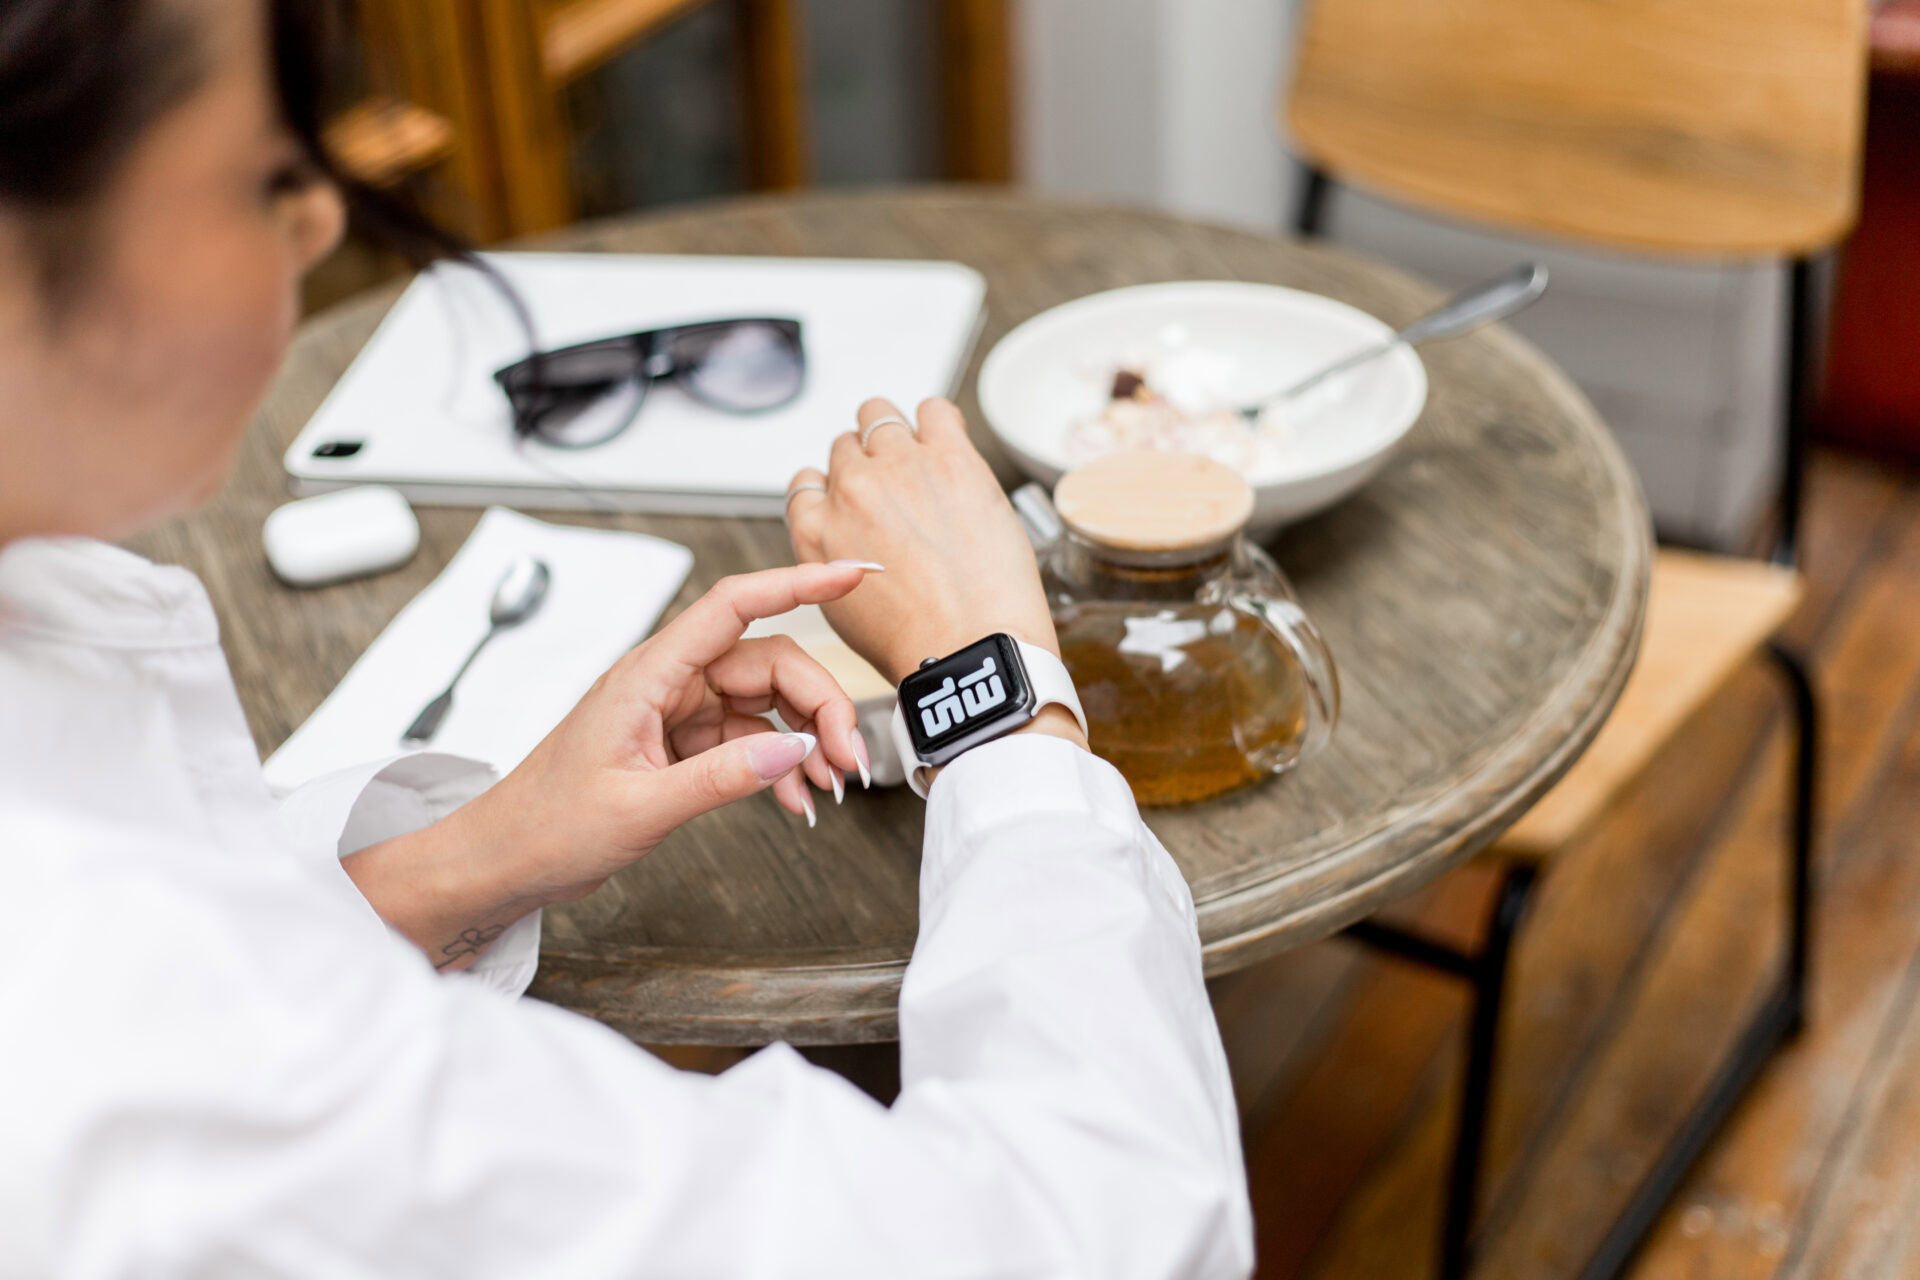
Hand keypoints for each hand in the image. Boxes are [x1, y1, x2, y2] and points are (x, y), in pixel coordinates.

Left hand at [345, 563, 875, 963]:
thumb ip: (721, 777)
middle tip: (848, 761)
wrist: (506, 861)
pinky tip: (795, 800)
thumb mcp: (640, 807)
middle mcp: (666, 682)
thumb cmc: (548, 826)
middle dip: (819, 707)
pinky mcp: (680, 743)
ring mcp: (676, 712)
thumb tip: (794, 750)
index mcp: (648, 674)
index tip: (851, 575)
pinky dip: (778, 766)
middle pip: (768, 664)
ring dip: (805, 741)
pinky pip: (748, 740)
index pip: (735, 606)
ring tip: (829, 786)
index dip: (797, 583)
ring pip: (765, 703)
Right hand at [784, 398, 1061, 684]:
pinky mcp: (949, 456)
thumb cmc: (918, 643)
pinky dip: (938, 422)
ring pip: (878, 416)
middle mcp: (850, 490)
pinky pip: (933, 409)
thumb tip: (852, 543)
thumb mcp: (843, 611)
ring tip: (923, 464)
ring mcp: (898, 467)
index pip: (808, 482)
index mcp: (816, 530)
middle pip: (846, 448)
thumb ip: (834, 561)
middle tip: (901, 491)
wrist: (969, 647)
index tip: (858, 501)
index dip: (835, 490)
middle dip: (870, 465)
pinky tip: (949, 446)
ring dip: (896, 435)